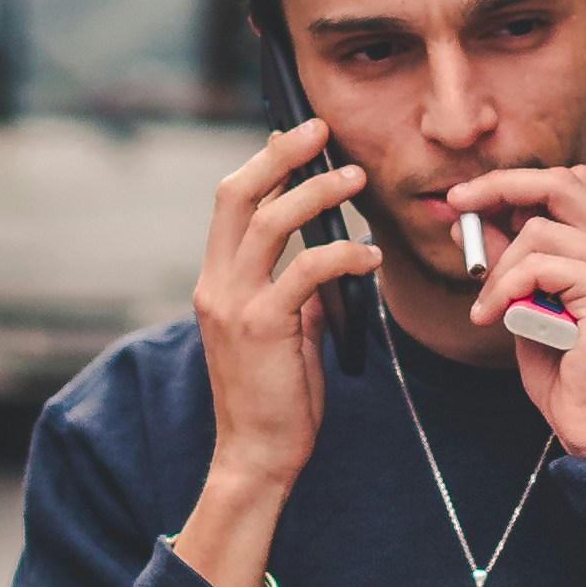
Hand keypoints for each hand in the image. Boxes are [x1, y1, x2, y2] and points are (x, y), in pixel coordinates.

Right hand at [176, 119, 377, 586]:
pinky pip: (305, 270)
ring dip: (318, 193)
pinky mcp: (262, 327)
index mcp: (216, 281)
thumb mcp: (281, 331)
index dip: (263, 163)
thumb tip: (323, 255)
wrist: (256, 455)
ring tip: (356, 180)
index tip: (298, 139)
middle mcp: (215, 284)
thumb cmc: (275, 397)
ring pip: (271, 222)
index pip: (231, 203)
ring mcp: (234, 304)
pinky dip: (343, 254)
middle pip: (238, 195)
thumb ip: (291, 290)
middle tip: (321, 131)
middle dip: (280, 154)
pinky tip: (370, 257)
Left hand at [448, 165, 585, 452]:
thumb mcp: (528, 302)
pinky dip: (504, 288)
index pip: (570, 184)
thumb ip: (509, 258)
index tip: (469, 198)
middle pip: (562, 182)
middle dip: (502, 187)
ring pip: (539, 230)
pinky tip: (493, 317)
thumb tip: (468, 220)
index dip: (518, 184)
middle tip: (459, 205)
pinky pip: (537, 266)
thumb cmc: (567, 372)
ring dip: (498, 268)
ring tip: (487, 306)